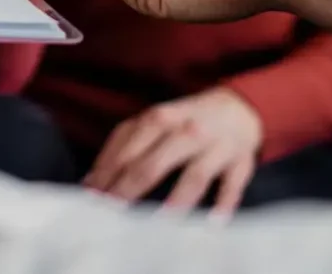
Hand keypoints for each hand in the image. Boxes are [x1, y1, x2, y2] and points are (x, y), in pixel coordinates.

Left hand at [84, 88, 261, 214]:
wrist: (238, 107)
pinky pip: (232, 184)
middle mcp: (187, 131)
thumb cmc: (185, 120)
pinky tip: (212, 223)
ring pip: (195, 176)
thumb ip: (123, 145)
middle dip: (129, 190)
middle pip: (153, 164)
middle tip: (112, 214)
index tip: (91, 198)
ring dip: (177, 200)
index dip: (107, 175)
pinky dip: (224, 203)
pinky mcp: (240, 162)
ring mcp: (216, 147)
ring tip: (159, 224)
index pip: (128, 150)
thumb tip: (91, 181)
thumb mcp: (153, 121)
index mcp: (160, 119)